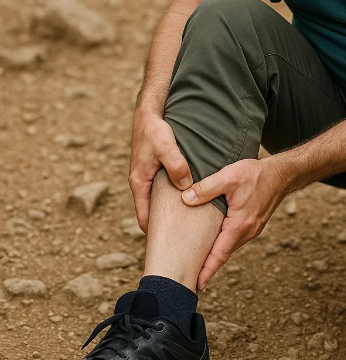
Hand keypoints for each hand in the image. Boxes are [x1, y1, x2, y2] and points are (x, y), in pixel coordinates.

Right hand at [129, 110, 192, 231]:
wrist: (149, 113)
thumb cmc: (154, 130)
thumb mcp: (166, 146)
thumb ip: (176, 166)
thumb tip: (186, 187)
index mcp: (139, 183)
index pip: (145, 218)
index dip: (155, 233)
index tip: (170, 246)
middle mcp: (143, 183)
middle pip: (153, 212)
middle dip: (166, 226)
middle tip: (185, 240)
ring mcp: (150, 177)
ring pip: (160, 201)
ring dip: (172, 211)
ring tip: (192, 224)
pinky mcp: (157, 170)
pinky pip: (165, 189)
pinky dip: (175, 196)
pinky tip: (192, 199)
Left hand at [181, 158, 286, 289]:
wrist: (281, 175)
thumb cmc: (256, 175)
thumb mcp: (229, 177)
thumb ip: (206, 188)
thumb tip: (186, 199)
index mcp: (239, 225)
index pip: (219, 254)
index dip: (207, 271)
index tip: (196, 286)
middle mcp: (247, 232)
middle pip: (223, 254)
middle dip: (207, 266)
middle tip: (188, 278)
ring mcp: (251, 230)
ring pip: (229, 247)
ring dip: (215, 255)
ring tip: (197, 262)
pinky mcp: (252, 225)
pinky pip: (235, 239)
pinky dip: (223, 244)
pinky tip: (214, 241)